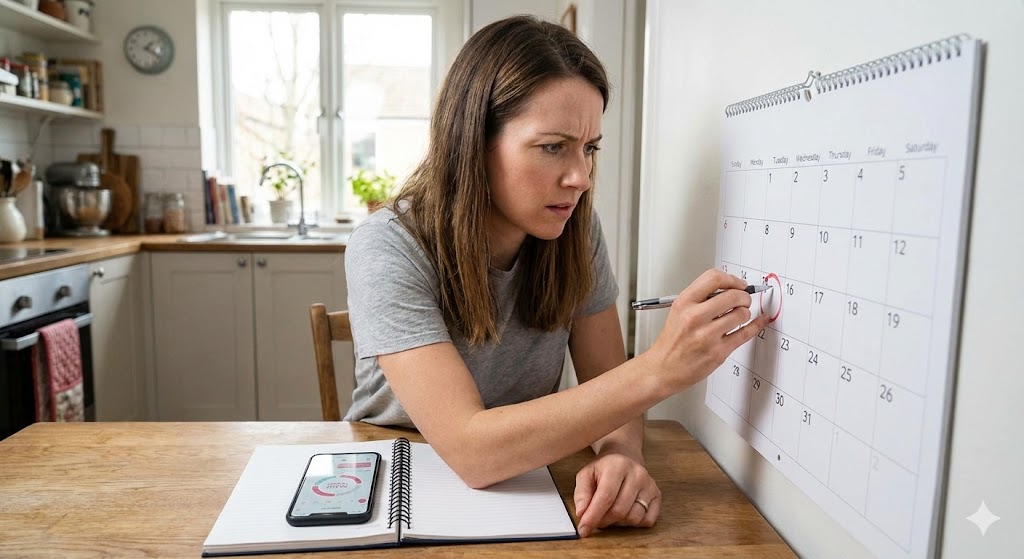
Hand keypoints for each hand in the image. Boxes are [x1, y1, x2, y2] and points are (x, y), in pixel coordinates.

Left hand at [573, 452, 660, 536]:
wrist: (624, 456)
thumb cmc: (604, 468)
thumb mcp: (586, 474)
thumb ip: (582, 493)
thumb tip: (582, 513)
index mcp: (617, 466)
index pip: (605, 497)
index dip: (593, 517)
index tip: (583, 530)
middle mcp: (637, 474)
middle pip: (619, 511)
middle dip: (603, 521)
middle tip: (595, 520)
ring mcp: (650, 485)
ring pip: (633, 518)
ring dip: (618, 523)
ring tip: (610, 512)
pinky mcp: (657, 495)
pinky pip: (647, 520)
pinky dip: (633, 523)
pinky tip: (625, 513)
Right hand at [646, 269, 769, 389]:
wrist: (662, 369)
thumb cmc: (672, 342)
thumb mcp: (678, 312)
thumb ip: (700, 298)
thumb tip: (729, 288)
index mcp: (684, 303)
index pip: (714, 278)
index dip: (732, 279)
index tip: (738, 284)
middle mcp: (695, 317)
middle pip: (733, 295)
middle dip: (744, 296)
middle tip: (744, 299)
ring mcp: (707, 336)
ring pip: (742, 314)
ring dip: (745, 312)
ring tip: (740, 315)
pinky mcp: (718, 352)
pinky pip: (745, 333)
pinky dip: (756, 325)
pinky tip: (759, 321)